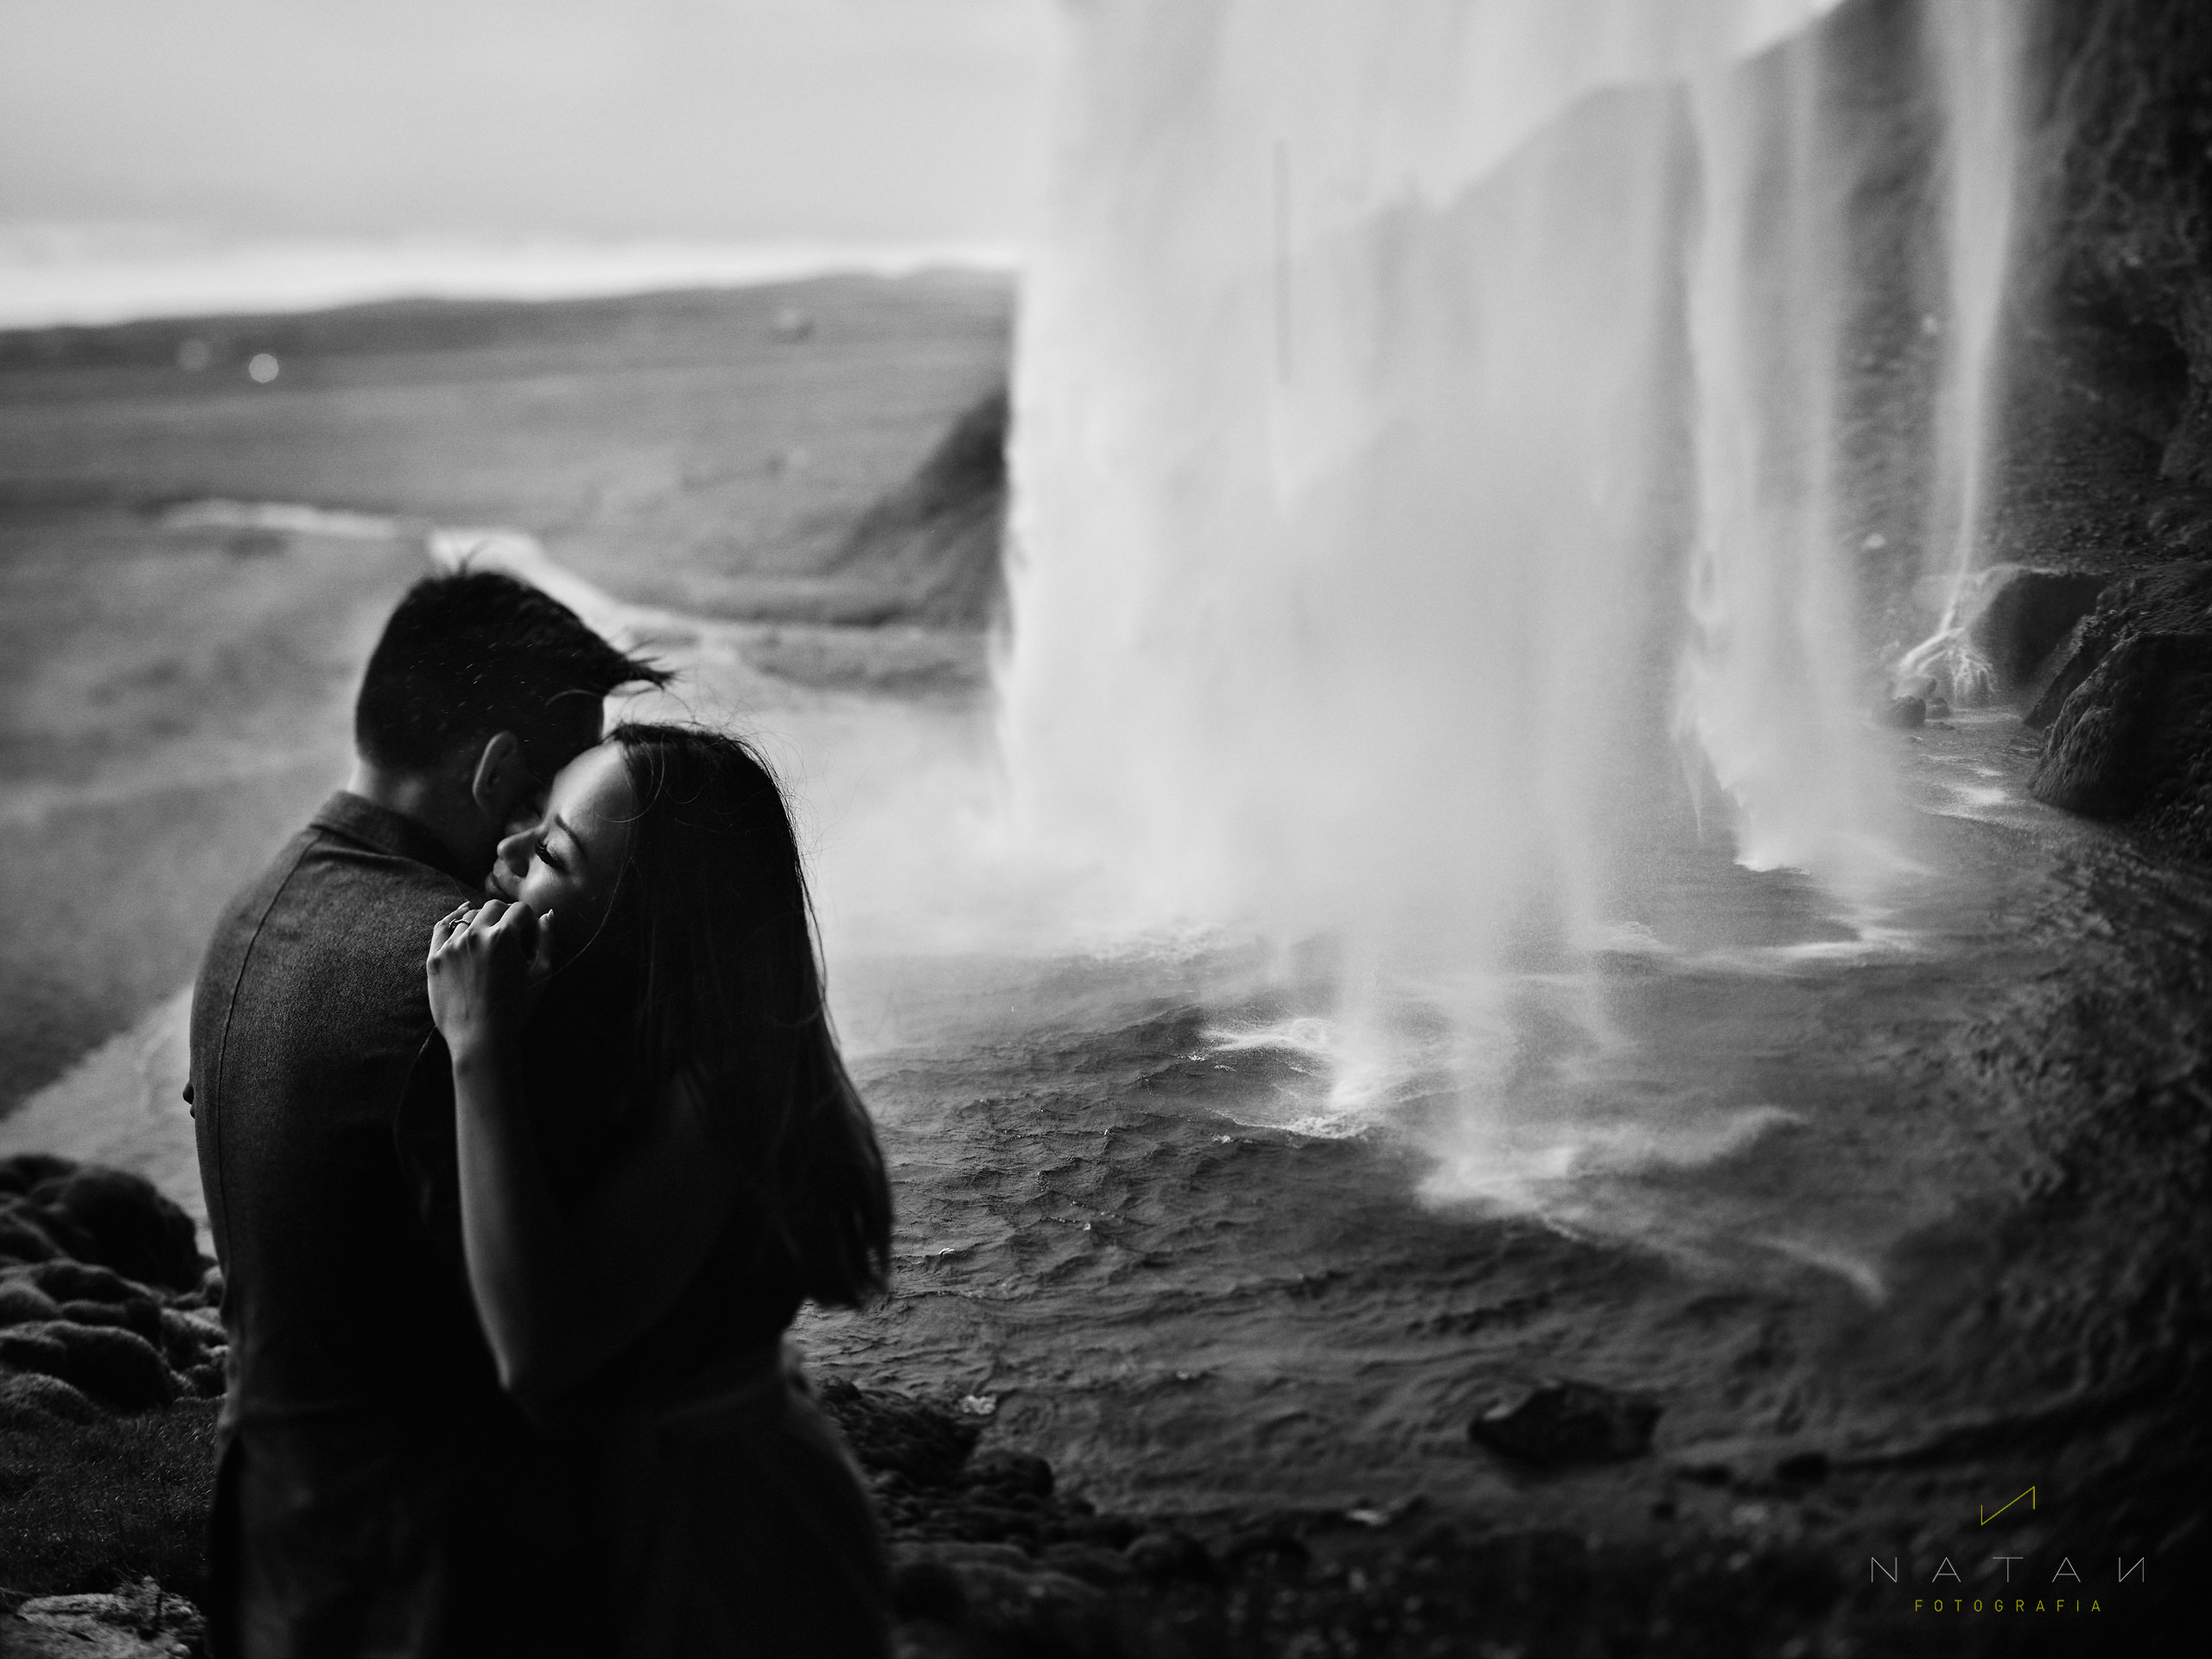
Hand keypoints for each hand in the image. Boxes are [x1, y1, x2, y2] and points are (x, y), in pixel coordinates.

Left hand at [427, 899, 554, 1054]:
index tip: (529, 932)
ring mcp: (452, 946)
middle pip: (493, 907)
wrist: (481, 1039)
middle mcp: (475, 934)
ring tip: (488, 935)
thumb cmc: (516, 1009)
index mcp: (504, 936)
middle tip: (511, 932)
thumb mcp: (542, 974)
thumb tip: (548, 915)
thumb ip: (546, 940)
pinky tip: (461, 919)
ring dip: (481, 920)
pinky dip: (452, 920)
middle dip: (505, 914)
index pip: (519, 909)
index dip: (529, 919)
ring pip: (468, 916)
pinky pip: (442, 928)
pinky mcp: (435, 958)